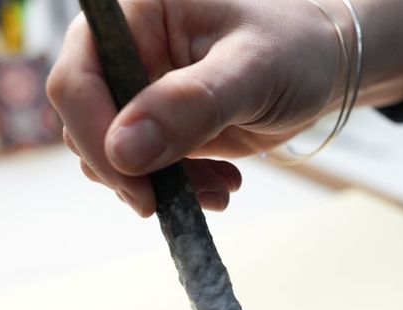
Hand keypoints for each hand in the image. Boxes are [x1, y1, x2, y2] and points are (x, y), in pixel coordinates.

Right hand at [46, 0, 402, 215]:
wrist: (324, 66)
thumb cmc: (296, 48)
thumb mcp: (253, 71)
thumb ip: (190, 104)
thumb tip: (124, 150)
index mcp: (134, 12)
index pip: (77, 77)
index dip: (96, 135)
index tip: (137, 185)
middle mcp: (125, 49)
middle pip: (85, 121)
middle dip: (130, 171)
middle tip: (181, 199)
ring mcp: (138, 89)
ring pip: (111, 153)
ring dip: (158, 186)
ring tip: (221, 189)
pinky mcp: (156, 123)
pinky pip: (142, 168)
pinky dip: (176, 189)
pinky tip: (222, 186)